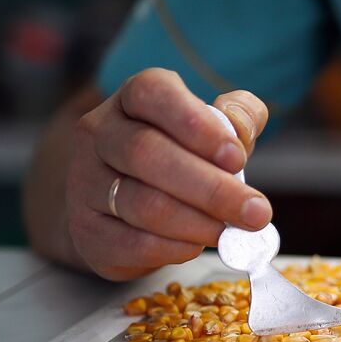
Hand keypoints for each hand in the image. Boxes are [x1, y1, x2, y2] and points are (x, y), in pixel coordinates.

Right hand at [66, 68, 271, 279]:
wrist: (126, 207)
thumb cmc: (182, 157)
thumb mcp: (215, 129)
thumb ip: (237, 117)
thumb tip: (241, 128)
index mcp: (133, 98)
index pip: (153, 93)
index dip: (196, 124)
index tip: (237, 157)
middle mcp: (99, 132)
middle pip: (147, 153)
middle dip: (211, 188)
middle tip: (255, 212)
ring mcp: (84, 181)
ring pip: (141, 204)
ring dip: (197, 223)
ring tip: (231, 232)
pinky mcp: (85, 228)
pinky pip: (132, 242)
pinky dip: (174, 248)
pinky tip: (198, 245)